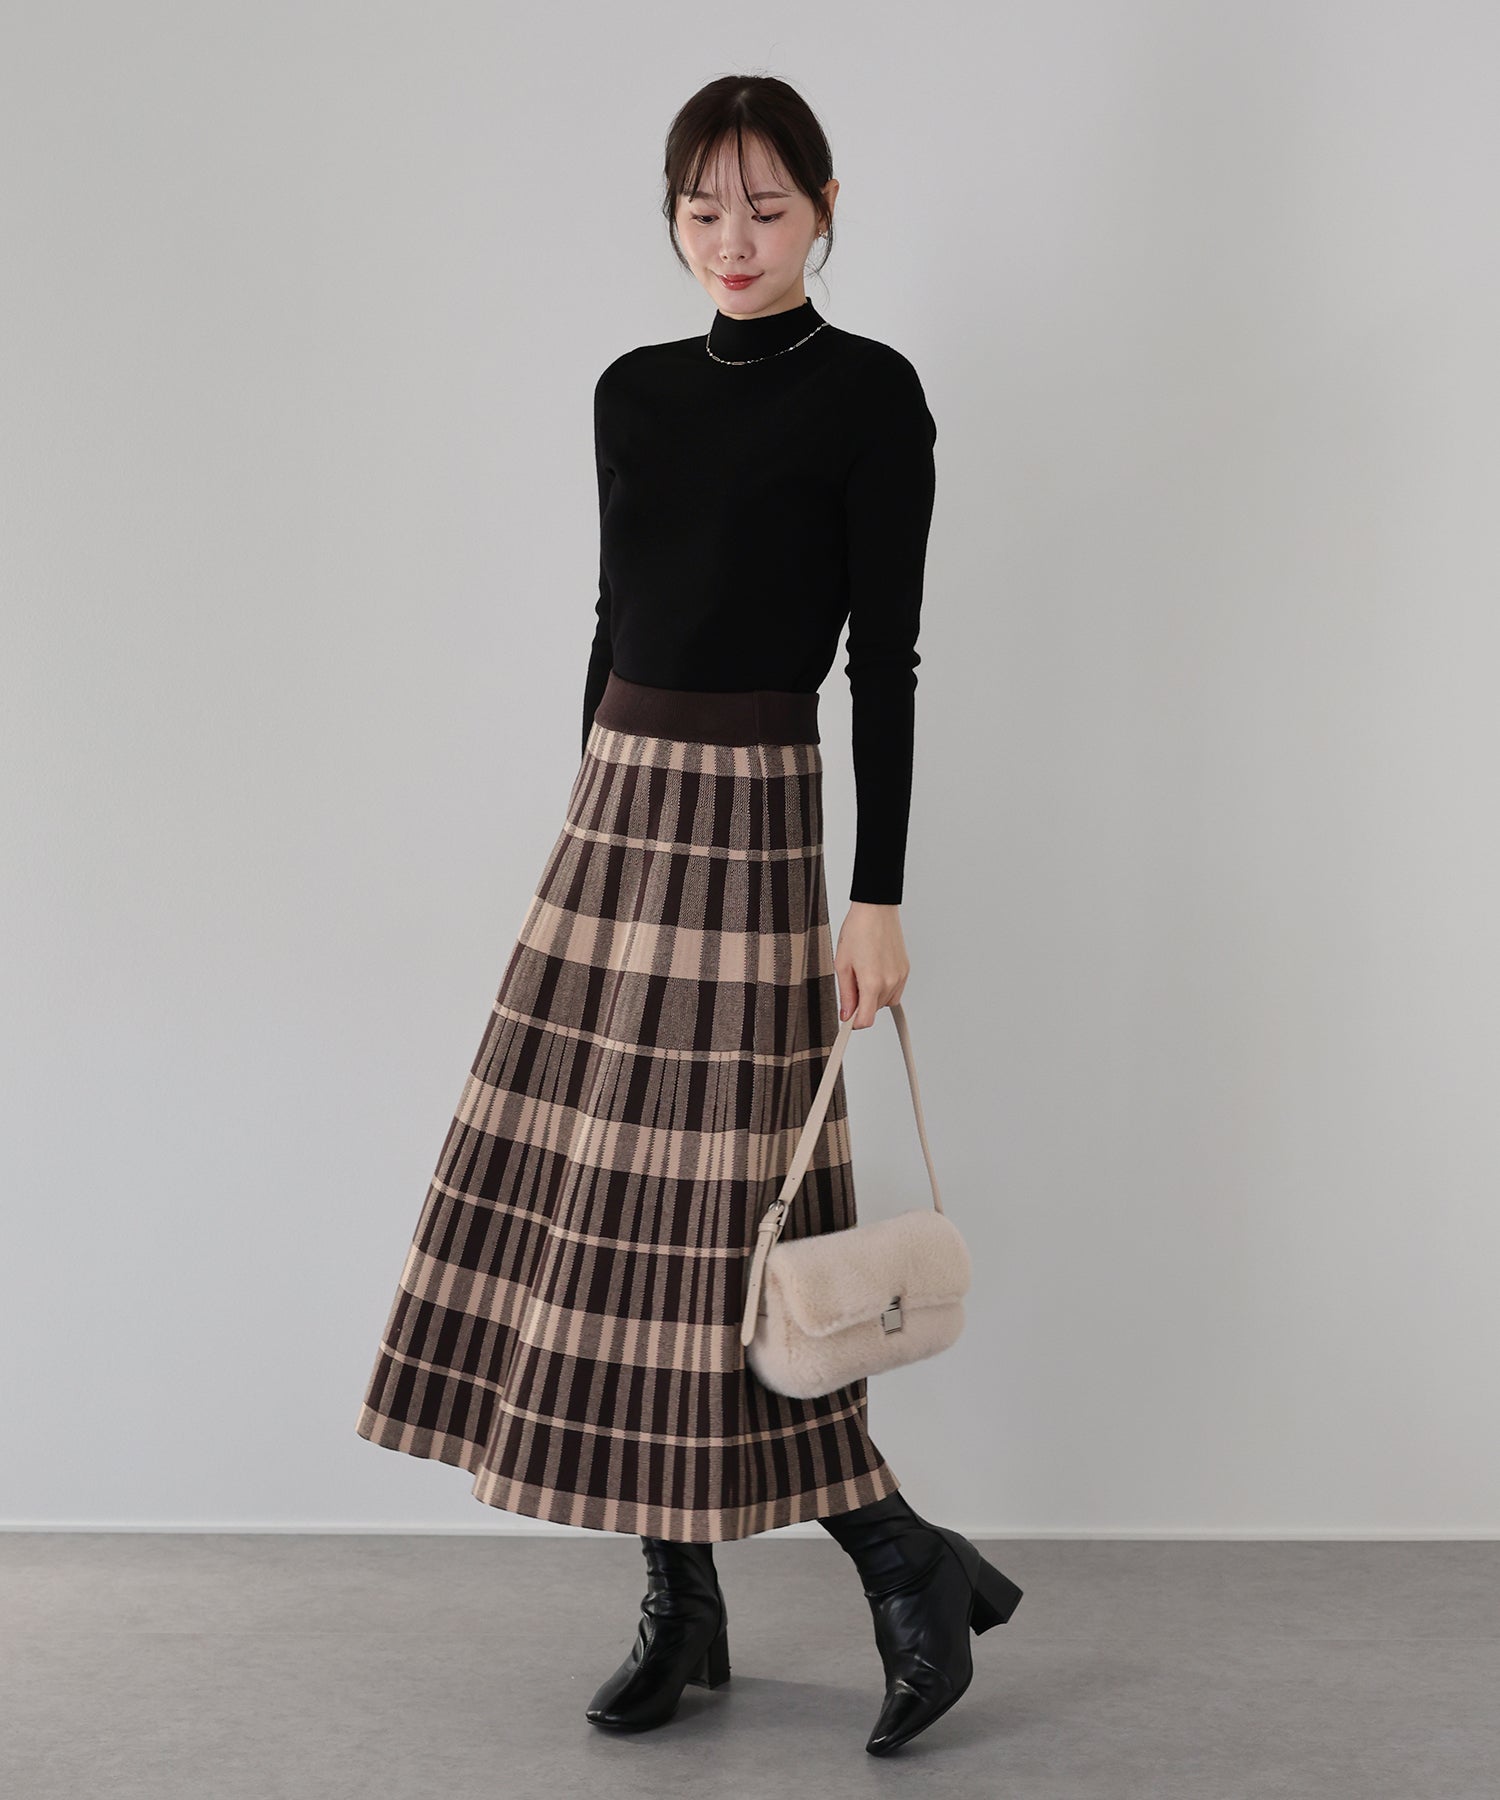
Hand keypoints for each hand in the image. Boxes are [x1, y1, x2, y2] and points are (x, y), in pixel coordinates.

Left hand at [834, 902, 909, 1027]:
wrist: (876, 910)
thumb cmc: (858, 931)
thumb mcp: (843, 964)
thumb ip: (846, 994)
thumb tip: (846, 1014)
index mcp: (872, 982)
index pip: (866, 1020)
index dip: (854, 1023)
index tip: (847, 1021)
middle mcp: (890, 982)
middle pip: (874, 1010)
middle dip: (862, 1003)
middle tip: (852, 982)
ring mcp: (900, 976)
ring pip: (885, 1001)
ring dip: (874, 996)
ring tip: (864, 972)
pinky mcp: (905, 970)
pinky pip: (894, 990)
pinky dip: (884, 987)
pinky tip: (875, 970)